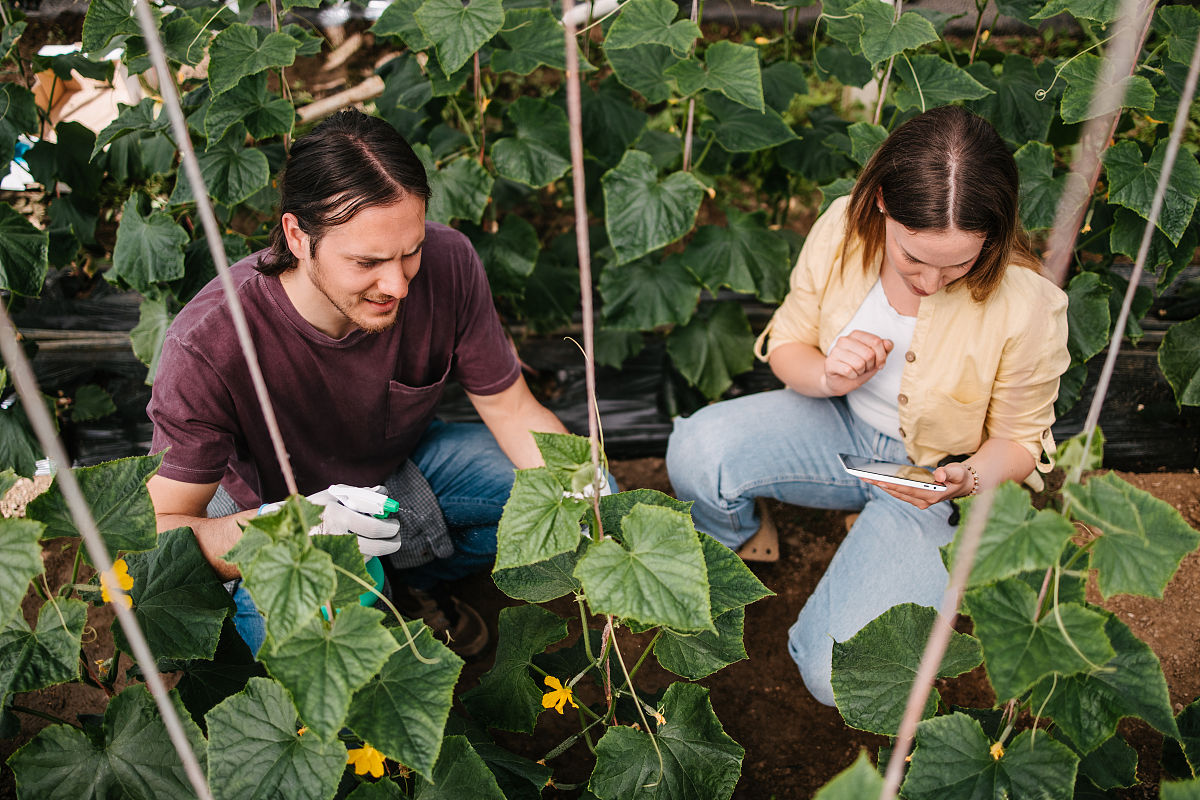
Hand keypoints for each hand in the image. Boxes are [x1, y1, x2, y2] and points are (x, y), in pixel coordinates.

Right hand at [263, 485, 402, 556]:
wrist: (290, 527)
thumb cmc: (317, 507)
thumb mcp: (334, 495)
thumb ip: (360, 493)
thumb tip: (383, 493)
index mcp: (338, 516)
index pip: (375, 528)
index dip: (391, 527)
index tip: (395, 523)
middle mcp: (336, 537)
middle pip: (376, 548)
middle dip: (392, 542)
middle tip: (395, 534)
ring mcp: (334, 553)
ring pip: (369, 556)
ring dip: (381, 549)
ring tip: (382, 538)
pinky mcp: (333, 563)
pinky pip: (358, 562)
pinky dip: (367, 554)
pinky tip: (363, 543)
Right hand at [822, 331, 893, 395]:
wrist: (840, 381)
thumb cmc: (858, 368)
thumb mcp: (875, 358)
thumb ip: (884, 349)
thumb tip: (888, 343)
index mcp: (856, 335)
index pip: (876, 342)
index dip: (882, 356)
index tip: (879, 363)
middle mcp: (844, 340)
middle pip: (869, 354)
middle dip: (870, 366)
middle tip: (865, 368)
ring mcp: (835, 351)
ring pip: (859, 363)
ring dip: (861, 371)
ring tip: (856, 371)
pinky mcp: (829, 363)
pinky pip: (848, 371)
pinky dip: (853, 376)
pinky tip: (849, 374)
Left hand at [859, 462, 973, 509]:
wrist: (964, 485)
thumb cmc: (960, 477)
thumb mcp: (958, 472)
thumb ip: (950, 472)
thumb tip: (938, 473)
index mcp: (933, 496)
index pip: (908, 490)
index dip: (893, 485)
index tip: (878, 480)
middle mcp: (924, 501)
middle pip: (898, 492)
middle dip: (881, 484)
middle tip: (864, 476)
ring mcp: (920, 501)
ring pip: (897, 493)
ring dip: (882, 486)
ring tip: (866, 476)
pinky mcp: (917, 499)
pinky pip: (899, 493)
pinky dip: (888, 486)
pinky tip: (877, 479)